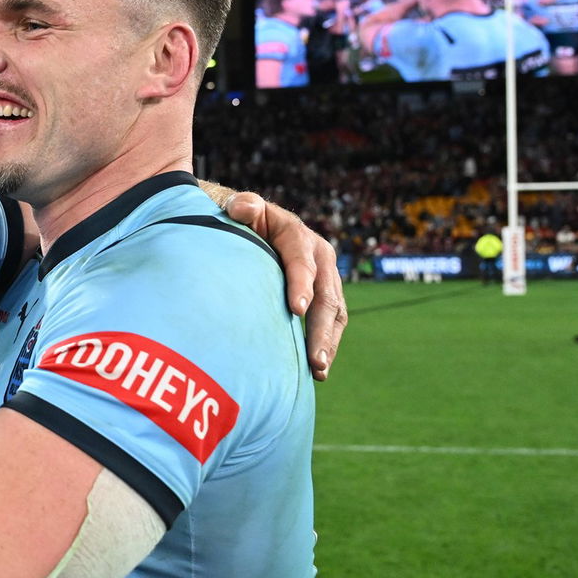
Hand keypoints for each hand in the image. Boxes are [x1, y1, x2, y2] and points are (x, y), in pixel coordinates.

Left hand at [223, 192, 346, 379]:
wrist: (257, 227)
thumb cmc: (244, 221)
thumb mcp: (243, 209)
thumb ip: (243, 206)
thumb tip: (242, 208)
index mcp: (298, 236)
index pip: (301, 261)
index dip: (300, 284)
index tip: (296, 309)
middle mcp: (319, 258)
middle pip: (325, 295)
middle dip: (320, 329)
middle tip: (314, 359)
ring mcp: (325, 278)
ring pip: (334, 313)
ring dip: (328, 343)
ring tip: (319, 371)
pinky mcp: (324, 296)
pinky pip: (331, 322)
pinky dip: (326, 344)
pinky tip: (317, 371)